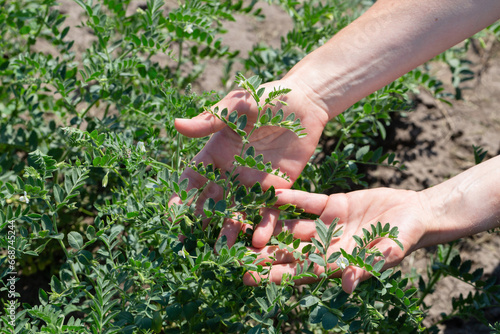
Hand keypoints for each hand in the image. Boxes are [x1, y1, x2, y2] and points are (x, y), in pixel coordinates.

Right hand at [169, 79, 329, 247]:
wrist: (304, 104)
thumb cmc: (266, 99)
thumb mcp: (237, 107)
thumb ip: (210, 120)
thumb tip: (176, 125)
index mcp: (217, 152)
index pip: (194, 176)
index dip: (182, 193)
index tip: (172, 211)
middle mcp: (232, 171)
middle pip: (211, 199)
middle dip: (200, 220)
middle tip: (189, 242)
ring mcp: (253, 182)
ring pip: (237, 210)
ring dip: (228, 229)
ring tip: (220, 252)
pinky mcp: (277, 188)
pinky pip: (267, 210)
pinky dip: (262, 225)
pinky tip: (257, 241)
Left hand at [242, 187, 431, 292]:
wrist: (416, 212)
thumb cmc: (406, 238)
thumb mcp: (388, 252)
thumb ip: (368, 266)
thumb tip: (348, 285)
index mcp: (337, 262)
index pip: (301, 272)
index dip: (276, 275)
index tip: (251, 277)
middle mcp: (327, 246)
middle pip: (289, 252)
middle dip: (263, 254)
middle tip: (235, 253)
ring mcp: (327, 225)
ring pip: (293, 227)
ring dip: (270, 226)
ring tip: (243, 224)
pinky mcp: (332, 205)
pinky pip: (307, 203)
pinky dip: (292, 199)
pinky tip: (272, 194)